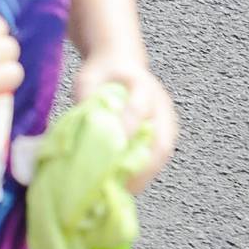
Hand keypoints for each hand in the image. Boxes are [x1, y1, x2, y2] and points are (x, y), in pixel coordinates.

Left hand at [71, 58, 179, 190]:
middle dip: (145, 165)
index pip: (139, 108)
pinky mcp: (166, 131)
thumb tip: (81, 128)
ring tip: (127, 189)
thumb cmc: (102, 71)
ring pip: (164, 151)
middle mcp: (160, 103)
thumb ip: (86, 97)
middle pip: (161, 139)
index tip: (114, 145)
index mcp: (141, 84)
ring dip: (148, 172)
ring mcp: (167, 118)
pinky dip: (148, 170)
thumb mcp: (88, 77)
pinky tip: (131, 181)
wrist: (121, 60)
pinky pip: (161, 154)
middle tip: (125, 184)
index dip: (128, 127)